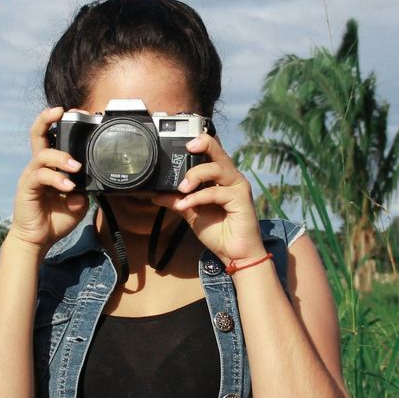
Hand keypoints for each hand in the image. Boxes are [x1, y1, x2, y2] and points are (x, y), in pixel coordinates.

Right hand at [6, 106, 88, 251]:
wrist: (38, 240)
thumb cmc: (55, 220)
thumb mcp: (78, 204)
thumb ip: (84, 191)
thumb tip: (90, 184)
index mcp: (50, 167)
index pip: (52, 138)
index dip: (60, 124)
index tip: (75, 114)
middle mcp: (38, 167)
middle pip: (37, 134)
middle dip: (46, 119)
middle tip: (61, 111)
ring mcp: (31, 176)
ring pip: (42, 155)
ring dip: (61, 157)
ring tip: (76, 167)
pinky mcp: (27, 188)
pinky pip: (40, 176)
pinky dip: (56, 179)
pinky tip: (68, 187)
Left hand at [158, 133, 264, 264]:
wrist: (235, 255)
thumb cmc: (219, 233)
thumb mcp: (192, 214)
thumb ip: (178, 201)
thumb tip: (157, 194)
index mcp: (221, 177)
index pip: (212, 152)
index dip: (200, 142)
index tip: (183, 143)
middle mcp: (231, 177)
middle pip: (219, 151)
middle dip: (202, 144)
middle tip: (186, 149)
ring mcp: (238, 187)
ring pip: (217, 168)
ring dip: (195, 175)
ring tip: (181, 188)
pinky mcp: (241, 199)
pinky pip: (216, 192)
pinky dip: (198, 197)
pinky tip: (186, 204)